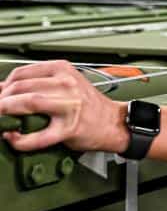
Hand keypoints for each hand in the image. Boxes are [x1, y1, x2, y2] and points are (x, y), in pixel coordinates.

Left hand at [0, 60, 127, 152]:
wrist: (113, 122)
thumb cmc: (88, 104)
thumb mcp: (65, 83)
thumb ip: (37, 82)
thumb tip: (2, 88)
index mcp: (63, 70)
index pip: (21, 73)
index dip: (4, 86)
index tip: (0, 95)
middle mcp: (67, 85)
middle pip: (21, 87)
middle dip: (1, 100)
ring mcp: (69, 106)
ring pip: (29, 103)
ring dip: (6, 112)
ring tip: (1, 120)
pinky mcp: (70, 128)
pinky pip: (39, 135)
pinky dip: (21, 140)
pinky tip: (14, 138)